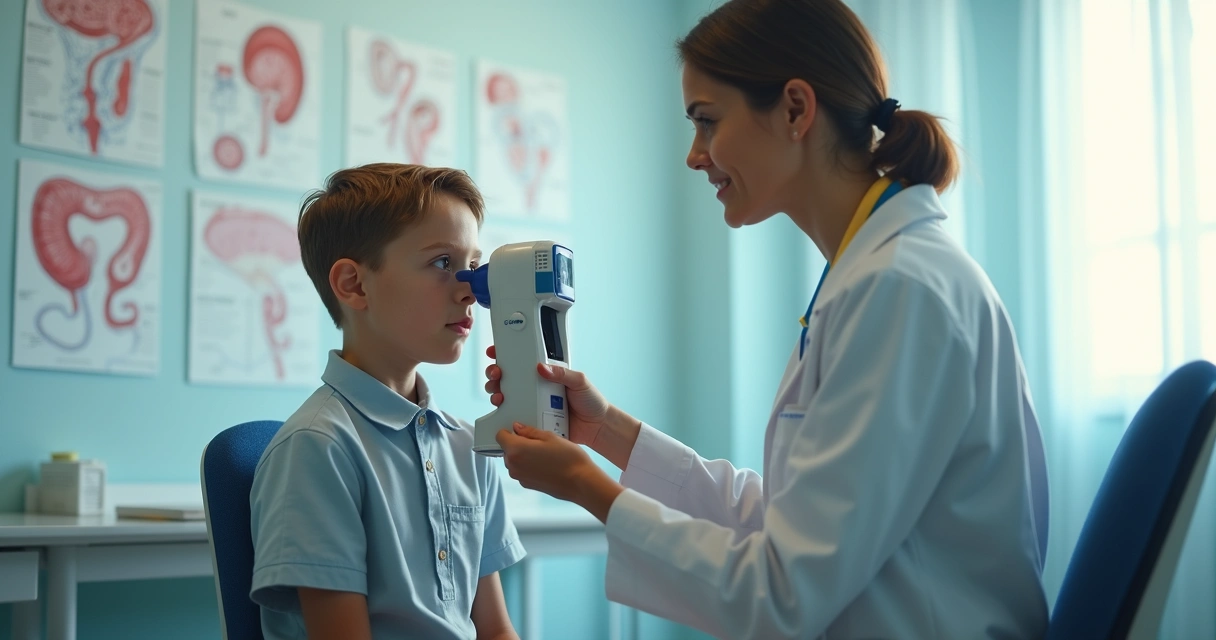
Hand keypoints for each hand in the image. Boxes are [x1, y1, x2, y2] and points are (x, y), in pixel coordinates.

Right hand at [483, 345, 610, 447]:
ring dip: (496, 393)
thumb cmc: (591, 401)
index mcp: (546, 375)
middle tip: (496, 374)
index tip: (495, 352)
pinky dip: (505, 414)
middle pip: (507, 378)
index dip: (505, 355)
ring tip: (499, 395)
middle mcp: (535, 388)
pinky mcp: (533, 420)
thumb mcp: (579, 380)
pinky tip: (502, 412)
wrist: (596, 427)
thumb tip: (542, 367)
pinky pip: (515, 416)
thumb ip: (562, 373)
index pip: (522, 361)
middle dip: (495, 374)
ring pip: (507, 397)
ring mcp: (532, 404)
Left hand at [496, 423, 623, 521]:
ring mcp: (520, 477)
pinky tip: (546, 463)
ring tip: (544, 452)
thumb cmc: (568, 458)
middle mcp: (513, 466)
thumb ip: (529, 431)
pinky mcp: (527, 485)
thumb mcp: (549, 436)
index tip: (520, 429)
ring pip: (514, 460)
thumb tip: (517, 428)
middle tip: (537, 440)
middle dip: (518, 443)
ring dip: (523, 455)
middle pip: (507, 449)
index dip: (509, 430)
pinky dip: (529, 465)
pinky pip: (522, 470)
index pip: (500, 435)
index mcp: (516, 450)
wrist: (580, 482)